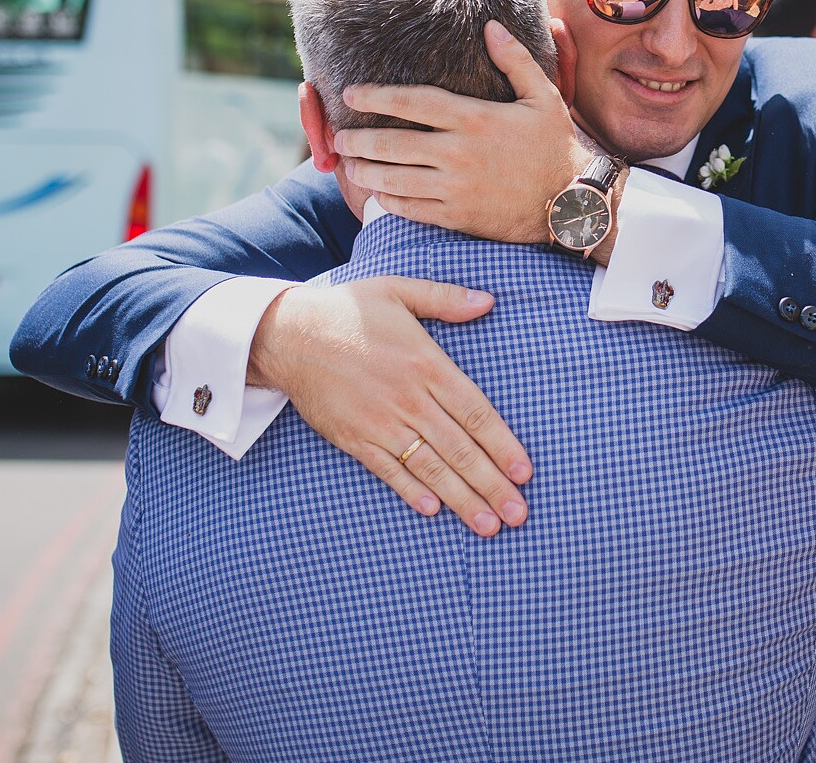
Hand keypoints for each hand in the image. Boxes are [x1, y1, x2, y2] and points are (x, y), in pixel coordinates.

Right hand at [247, 275, 532, 537]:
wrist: (290, 334)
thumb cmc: (349, 310)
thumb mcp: (399, 290)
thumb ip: (445, 299)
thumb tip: (487, 301)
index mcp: (427, 364)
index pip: (476, 413)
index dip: (503, 445)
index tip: (525, 472)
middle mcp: (409, 398)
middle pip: (459, 448)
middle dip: (492, 485)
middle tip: (518, 515)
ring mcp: (380, 421)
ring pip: (429, 466)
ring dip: (461, 498)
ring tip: (487, 525)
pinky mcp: (354, 438)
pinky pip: (387, 470)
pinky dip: (410, 491)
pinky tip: (433, 511)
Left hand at [335, 20, 604, 255]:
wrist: (572, 203)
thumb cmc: (556, 146)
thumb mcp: (543, 97)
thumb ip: (515, 60)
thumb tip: (491, 25)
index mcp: (475, 119)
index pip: (413, 102)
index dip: (377, 96)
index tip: (351, 94)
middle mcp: (459, 153)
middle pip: (393, 143)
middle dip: (360, 139)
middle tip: (340, 137)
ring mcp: (456, 188)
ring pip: (395, 179)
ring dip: (366, 172)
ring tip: (350, 166)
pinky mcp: (458, 217)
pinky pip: (412, 210)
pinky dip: (389, 203)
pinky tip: (378, 196)